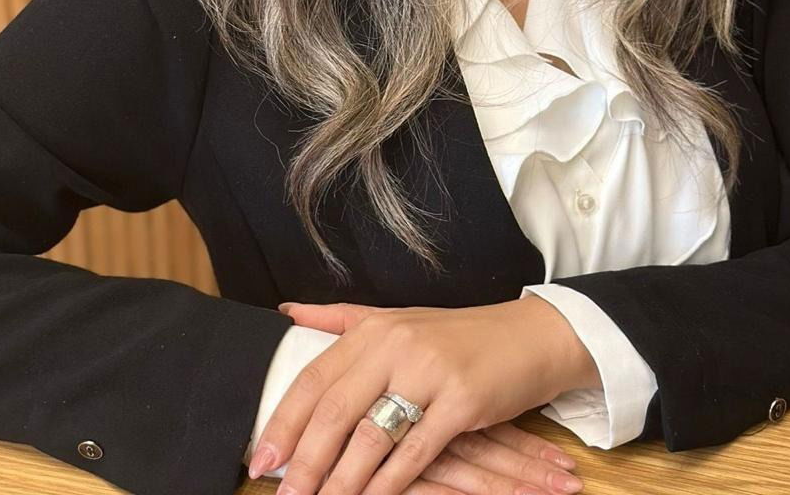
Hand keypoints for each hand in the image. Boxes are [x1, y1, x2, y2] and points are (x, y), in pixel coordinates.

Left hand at [248, 299, 575, 494]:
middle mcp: (396, 345)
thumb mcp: (397, 320)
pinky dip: (387, 485)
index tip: (260, 458)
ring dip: (339, 481)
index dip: (285, 420)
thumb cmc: (458, 336)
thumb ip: (340, 319)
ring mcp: (429, 372)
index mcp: (373, 328)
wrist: (530, 336)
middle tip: (283, 494)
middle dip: (304, 460)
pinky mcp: (462, 402)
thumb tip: (287, 312)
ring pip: (370, 436)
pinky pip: (414, 452)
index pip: (315, 378)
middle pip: (335, 410)